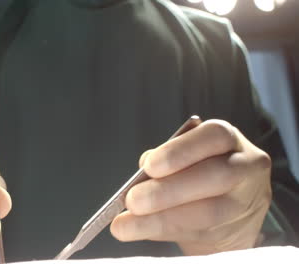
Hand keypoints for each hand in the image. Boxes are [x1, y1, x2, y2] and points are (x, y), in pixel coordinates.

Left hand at [110, 120, 271, 254]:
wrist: (235, 210)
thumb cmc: (200, 173)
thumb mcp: (185, 157)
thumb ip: (167, 160)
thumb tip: (143, 174)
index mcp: (227, 140)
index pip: (213, 136)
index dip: (181, 151)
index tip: (149, 166)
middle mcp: (245, 168)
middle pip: (215, 176)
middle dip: (168, 190)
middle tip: (133, 200)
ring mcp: (246, 202)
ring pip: (209, 213)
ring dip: (160, 219)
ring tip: (128, 224)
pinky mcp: (241, 232)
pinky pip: (202, 235)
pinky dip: (164, 233)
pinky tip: (140, 231)